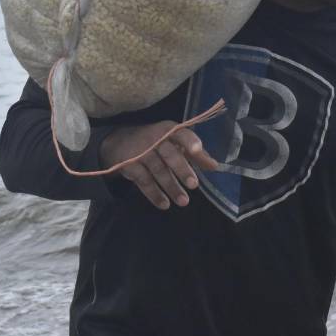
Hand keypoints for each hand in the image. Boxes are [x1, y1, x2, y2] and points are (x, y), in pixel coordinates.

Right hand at [100, 121, 218, 209]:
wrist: (120, 141)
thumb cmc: (157, 142)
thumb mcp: (176, 143)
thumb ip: (196, 155)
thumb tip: (215, 167)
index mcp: (170, 131)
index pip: (182, 134)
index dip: (189, 141)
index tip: (197, 150)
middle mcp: (155, 139)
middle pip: (170, 155)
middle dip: (182, 170)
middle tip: (194, 185)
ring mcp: (141, 152)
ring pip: (158, 171)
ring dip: (171, 187)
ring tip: (183, 202)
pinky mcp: (130, 165)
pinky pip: (143, 181)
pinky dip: (154, 194)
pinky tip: (164, 204)